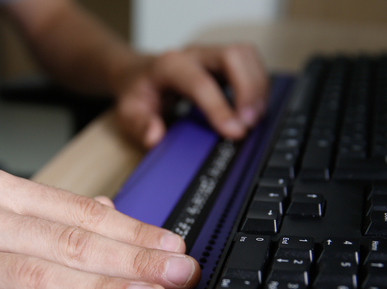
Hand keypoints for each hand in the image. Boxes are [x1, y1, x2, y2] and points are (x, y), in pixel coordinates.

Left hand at [115, 44, 268, 147]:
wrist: (140, 77)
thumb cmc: (138, 94)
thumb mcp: (128, 114)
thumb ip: (139, 126)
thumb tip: (155, 137)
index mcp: (170, 66)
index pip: (201, 83)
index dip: (220, 108)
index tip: (234, 132)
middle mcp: (194, 55)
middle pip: (233, 56)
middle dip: (248, 90)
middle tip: (249, 123)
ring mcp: (211, 57)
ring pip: (247, 57)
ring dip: (258, 88)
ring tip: (254, 119)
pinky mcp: (224, 64)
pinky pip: (250, 66)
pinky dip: (258, 87)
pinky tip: (253, 110)